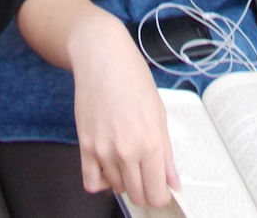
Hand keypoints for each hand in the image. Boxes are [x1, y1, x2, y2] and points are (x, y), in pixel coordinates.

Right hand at [69, 14, 179, 206]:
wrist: (103, 59)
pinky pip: (91, 181)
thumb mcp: (159, 114)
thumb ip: (166, 154)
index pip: (156, 192)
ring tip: (130, 161)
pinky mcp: (84, 146)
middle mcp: (126, 151)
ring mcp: (103, 150)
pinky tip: (110, 168)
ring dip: (125, 182)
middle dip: (146, 192)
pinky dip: (102, 182)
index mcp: (150, 143)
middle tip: (148, 178)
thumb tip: (172, 181)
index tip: (162, 191)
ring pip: (116, 188)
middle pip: (137, 195)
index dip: (161, 196)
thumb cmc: (133, 78)